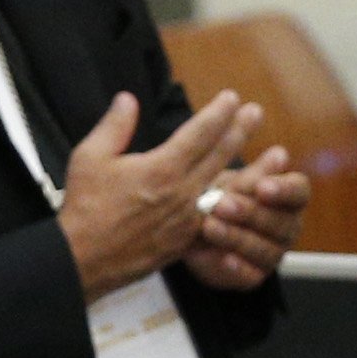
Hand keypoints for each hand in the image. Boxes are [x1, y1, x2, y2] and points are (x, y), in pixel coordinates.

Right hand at [56, 91, 256, 298]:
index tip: (232, 97)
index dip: (218, 113)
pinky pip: (222, 217)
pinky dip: (240, 204)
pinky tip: (254, 195)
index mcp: (160, 169)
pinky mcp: (190, 239)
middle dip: (240, 130)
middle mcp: (181, 192)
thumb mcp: (88, 158)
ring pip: (229, 187)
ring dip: (252, 166)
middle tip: (256, 112)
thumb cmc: (84, 208)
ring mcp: (189, 218)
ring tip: (274, 153)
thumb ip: (114, 126)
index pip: (199, 134)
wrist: (82, 260)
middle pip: (219, 155)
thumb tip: (127, 98)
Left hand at [182, 144, 309, 293]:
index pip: (298, 191)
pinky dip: (237, 267)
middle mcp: (287, 226)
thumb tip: (280, 154)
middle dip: (250, 213)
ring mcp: (273, 253)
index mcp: (288, 198)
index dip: (283, 190)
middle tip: (223, 204)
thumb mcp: (231, 183)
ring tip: (210, 227)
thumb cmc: (219, 196)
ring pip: (264, 249)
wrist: (192, 231)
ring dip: (237, 237)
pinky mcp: (254, 276)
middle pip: (280, 222)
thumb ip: (254, 174)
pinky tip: (223, 258)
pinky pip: (250, 275)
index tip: (262, 187)